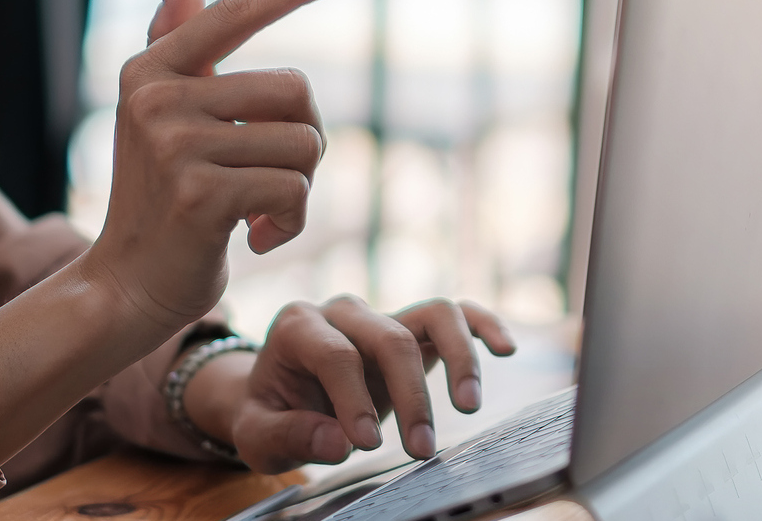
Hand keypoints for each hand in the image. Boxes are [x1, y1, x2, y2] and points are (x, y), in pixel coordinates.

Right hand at [78, 0, 347, 329]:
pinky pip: (293, 188)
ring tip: (258, 212)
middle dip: (303, 140)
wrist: (127, 286)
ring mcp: (176, 144)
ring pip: (303, 144)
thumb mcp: (164, 118)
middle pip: (294, 90)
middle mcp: (157, 96)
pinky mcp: (201, 193)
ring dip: (299, 189)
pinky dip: (290, 222)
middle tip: (271, 179)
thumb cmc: (159, 202)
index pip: (235, 13)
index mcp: (151, 70)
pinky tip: (255, 238)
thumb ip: (178, 43)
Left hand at [192, 296, 517, 472]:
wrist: (276, 399)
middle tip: (420, 450)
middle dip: (410, 396)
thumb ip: (289, 435)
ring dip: (458, 358)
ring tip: (469, 406)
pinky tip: (505, 349)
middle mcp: (342, 311)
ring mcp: (380, 315)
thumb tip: (338, 442)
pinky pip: (454, 314)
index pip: (335, 355)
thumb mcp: (257, 434)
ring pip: (433, 313)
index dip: (353, 399)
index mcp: (297, 326)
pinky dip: (482, 326)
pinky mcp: (410, 328)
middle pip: (390, 337)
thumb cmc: (267, 415)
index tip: (367, 444)